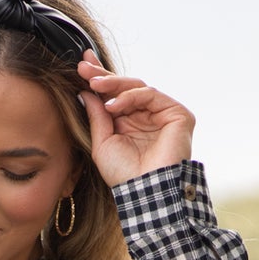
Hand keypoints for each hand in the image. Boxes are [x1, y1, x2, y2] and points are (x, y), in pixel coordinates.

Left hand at [78, 52, 194, 187]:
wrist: (146, 192)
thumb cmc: (124, 176)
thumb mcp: (102, 144)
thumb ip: (96, 117)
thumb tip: (85, 91)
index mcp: (131, 124)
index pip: (115, 96)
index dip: (100, 80)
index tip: (81, 67)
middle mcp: (147, 117)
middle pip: (125, 88)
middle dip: (103, 76)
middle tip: (83, 67)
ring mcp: (163, 114)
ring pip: (137, 87)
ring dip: (113, 83)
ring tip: (93, 84)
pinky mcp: (177, 114)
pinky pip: (150, 94)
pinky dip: (129, 96)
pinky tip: (112, 106)